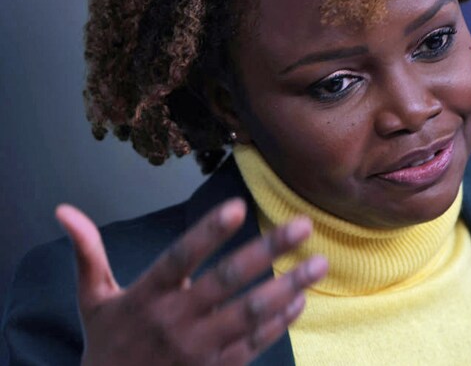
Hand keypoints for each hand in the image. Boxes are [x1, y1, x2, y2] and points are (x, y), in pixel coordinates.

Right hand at [56, 198, 326, 365]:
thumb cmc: (107, 344)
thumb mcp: (92, 300)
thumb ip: (86, 253)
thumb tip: (63, 211)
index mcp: (146, 296)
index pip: (180, 258)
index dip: (208, 233)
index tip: (239, 207)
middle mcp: (175, 321)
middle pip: (227, 281)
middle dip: (269, 251)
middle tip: (303, 224)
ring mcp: (199, 349)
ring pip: (251, 313)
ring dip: (289, 287)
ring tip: (319, 263)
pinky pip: (254, 345)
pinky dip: (279, 322)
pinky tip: (301, 300)